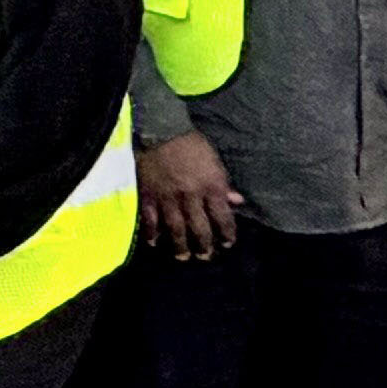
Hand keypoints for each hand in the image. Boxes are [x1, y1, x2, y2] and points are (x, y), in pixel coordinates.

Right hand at [136, 132, 244, 261]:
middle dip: (204, 245)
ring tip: (183, 257)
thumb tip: (237, 201)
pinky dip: (152, 232)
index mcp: (211, 186)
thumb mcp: (214, 161)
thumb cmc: (191, 144)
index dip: (226, 233)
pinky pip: (150, 219)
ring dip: (180, 245)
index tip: (228, 243)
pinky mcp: (149, 195)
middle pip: (199, 227)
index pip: (222, 217)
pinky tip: (154, 242)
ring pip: (176, 228)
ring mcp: (169, 198)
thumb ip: (224, 183)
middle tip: (205, 257)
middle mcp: (191, 196)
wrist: (160, 130)